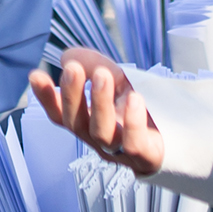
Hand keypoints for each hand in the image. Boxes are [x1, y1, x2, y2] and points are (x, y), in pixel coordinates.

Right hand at [29, 48, 164, 176]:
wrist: (176, 134)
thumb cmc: (138, 107)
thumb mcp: (116, 79)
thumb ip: (93, 65)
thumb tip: (68, 55)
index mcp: (87, 121)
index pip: (60, 113)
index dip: (45, 97)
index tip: (36, 75)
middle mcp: (98, 139)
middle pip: (76, 123)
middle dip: (72, 95)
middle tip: (73, 69)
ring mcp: (120, 151)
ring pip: (101, 134)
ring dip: (99, 104)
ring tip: (104, 76)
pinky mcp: (144, 157)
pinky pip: (134, 144)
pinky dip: (132, 122)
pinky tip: (134, 98)